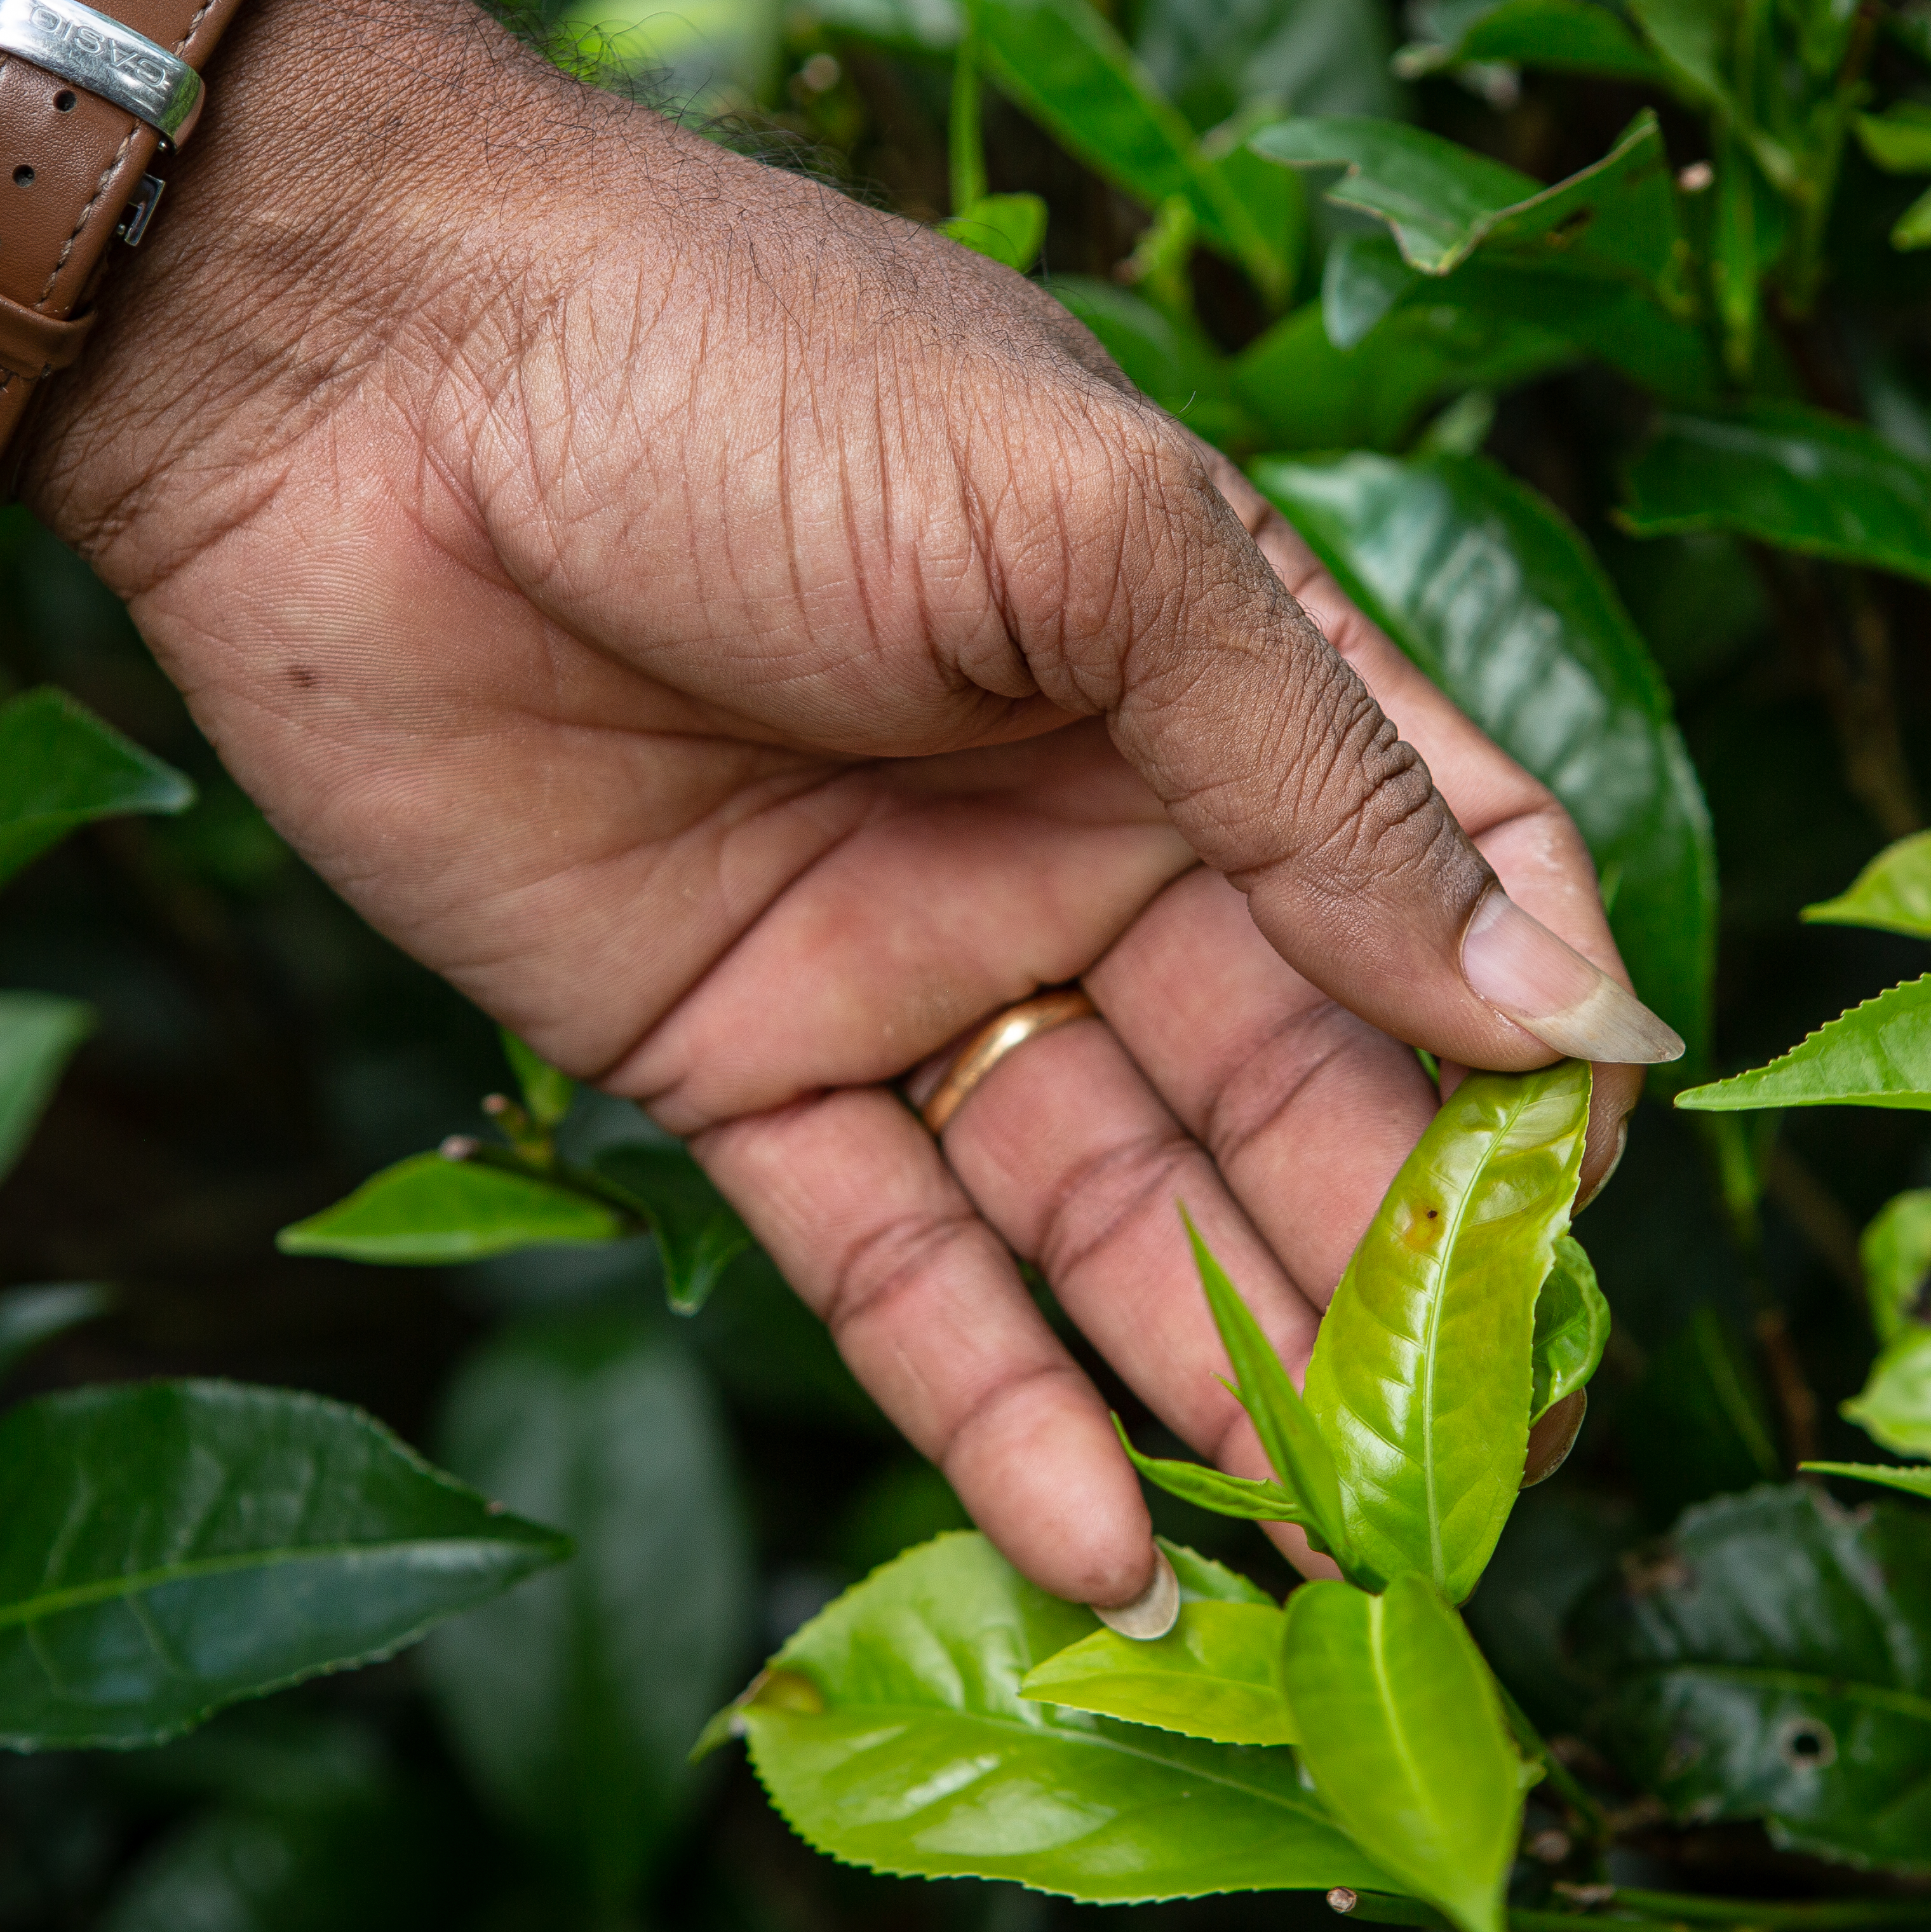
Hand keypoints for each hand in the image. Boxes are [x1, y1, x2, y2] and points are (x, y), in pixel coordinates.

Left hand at [36, 0, 1678, 1614]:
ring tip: (1317, 1562)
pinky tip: (1101, 1554)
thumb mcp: (1094, 532)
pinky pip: (890, 1265)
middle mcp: (1085, 829)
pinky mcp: (730, 1058)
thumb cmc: (748, 372)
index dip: (1530, 1052)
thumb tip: (1573, 1006)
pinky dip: (991, 1413)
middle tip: (1458, 1476)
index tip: (1577, 1224)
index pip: (1442, 891)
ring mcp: (910, 953)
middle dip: (1382, 1279)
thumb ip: (1326, 779)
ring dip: (1212, 1380)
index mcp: (1210, 676)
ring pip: (1106, 1212)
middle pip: (1289, 1089)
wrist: (353, 369)